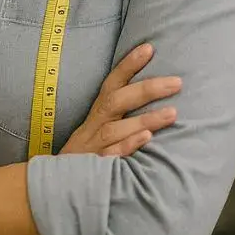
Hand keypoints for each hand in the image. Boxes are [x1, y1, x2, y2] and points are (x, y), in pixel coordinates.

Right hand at [59, 43, 180, 156]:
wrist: (57, 187)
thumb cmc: (88, 154)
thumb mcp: (99, 130)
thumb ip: (120, 115)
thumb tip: (152, 95)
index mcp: (97, 114)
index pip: (112, 84)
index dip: (128, 65)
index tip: (149, 48)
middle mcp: (94, 126)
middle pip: (116, 101)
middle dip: (146, 89)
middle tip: (177, 82)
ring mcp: (93, 147)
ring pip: (116, 128)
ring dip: (144, 119)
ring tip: (173, 113)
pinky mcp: (94, 168)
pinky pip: (111, 156)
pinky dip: (128, 146)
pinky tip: (147, 139)